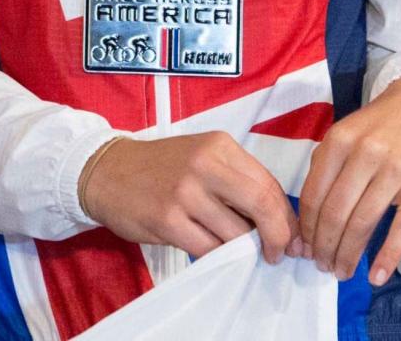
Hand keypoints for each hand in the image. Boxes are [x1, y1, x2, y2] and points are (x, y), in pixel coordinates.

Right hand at [82, 131, 296, 262]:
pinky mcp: (168, 220)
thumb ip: (238, 181)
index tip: (291, 237)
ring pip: (237, 234)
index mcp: (218, 144)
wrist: (109, 170)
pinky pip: (210, 250)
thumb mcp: (203, 157)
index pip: (268, 184)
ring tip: (237, 249)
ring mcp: (185, 192)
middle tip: (278, 253)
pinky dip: (219, 257)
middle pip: (261, 204)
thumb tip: (279, 221)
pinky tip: (212, 249)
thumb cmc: (162, 167)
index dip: (287, 217)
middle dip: (278, 236)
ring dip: (245, 250)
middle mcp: (204, 163)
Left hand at [297, 76, 400, 285]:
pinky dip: (387, 257)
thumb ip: (328, 164)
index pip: (314, 194)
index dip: (307, 228)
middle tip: (322, 266)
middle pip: (335, 213)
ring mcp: (395, 170)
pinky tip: (376, 276)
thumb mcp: (347, 131)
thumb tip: (310, 212)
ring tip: (341, 272)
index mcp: (339, 140)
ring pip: (363, 223)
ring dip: (348, 254)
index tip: (305, 248)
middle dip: (325, 246)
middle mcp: (364, 154)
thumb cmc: (382, 122)